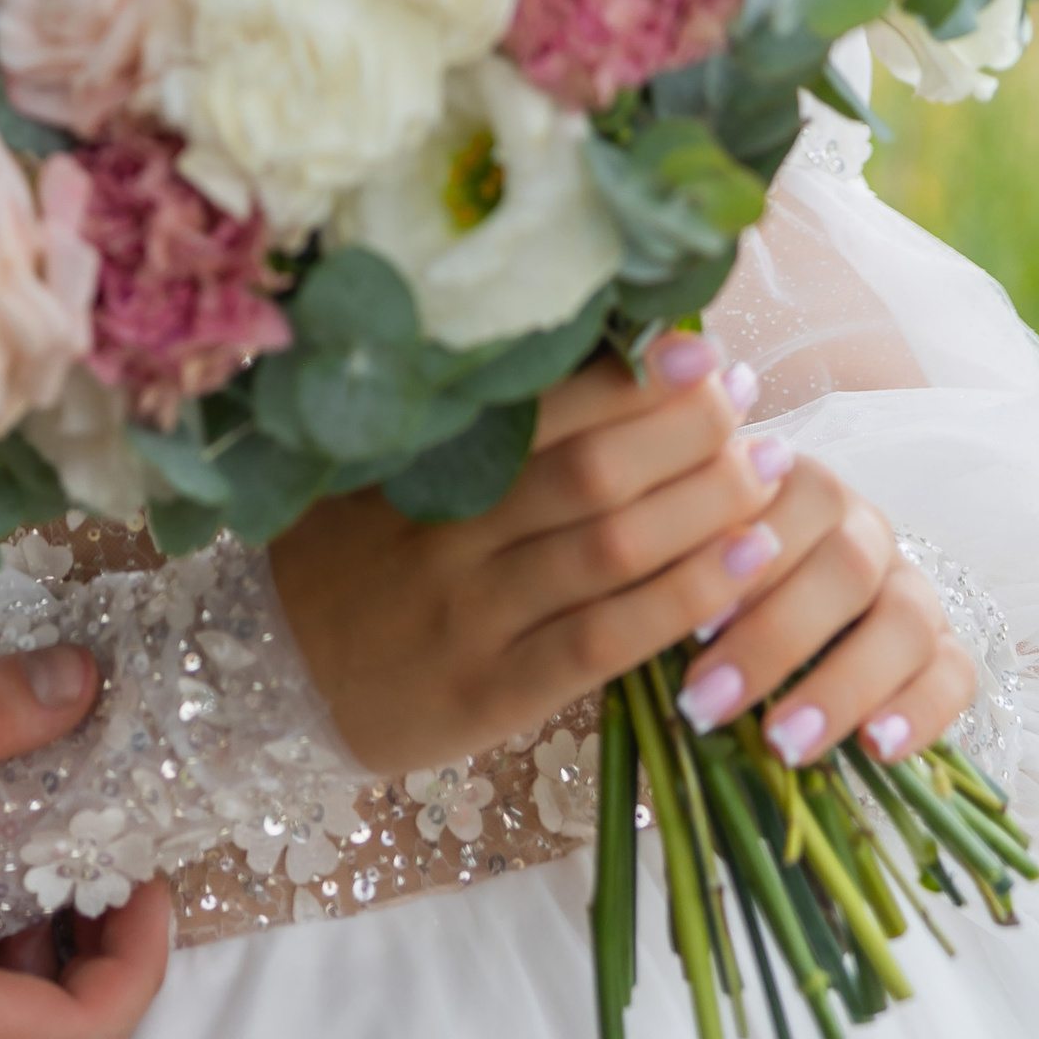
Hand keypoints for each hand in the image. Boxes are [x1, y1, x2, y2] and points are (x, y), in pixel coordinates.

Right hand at [274, 337, 801, 772]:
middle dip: (685, 428)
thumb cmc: (343, 560)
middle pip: (591, 471)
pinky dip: (684, 600)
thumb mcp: (370, 473)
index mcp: (417, 465)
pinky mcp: (497, 690)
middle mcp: (448, 534)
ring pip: (611, 549)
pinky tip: (745, 569)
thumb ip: (456, 430)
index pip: (542, 408)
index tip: (697, 347)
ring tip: (768, 470)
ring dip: (706, 505)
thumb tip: (581, 361)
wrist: (270, 683)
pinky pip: (605, 641)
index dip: (630, 377)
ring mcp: (475, 615)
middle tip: (745, 393)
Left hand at [669, 458, 976, 765]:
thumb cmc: (712, 586)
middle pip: (846, 566)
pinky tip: (875, 748)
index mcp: (800, 485)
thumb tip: (637, 592)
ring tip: (780, 743)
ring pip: (903, 622)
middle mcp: (865, 528)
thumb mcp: (688, 561)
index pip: (790, 499)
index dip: (747, 561)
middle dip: (773, 639)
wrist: (781, 617)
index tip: (691, 623)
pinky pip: (956, 674)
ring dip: (839, 685)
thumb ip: (677, 559)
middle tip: (706, 703)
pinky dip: (920, 711)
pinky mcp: (947, 648)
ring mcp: (912, 586)